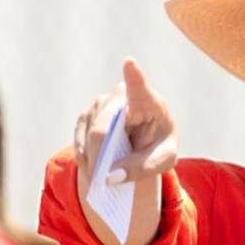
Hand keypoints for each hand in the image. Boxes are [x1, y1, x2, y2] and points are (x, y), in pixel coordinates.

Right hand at [74, 58, 177, 244]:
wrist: (147, 141)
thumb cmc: (160, 145)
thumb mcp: (164, 160)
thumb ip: (143, 168)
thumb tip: (110, 176)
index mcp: (148, 100)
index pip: (139, 86)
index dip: (133, 75)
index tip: (130, 63)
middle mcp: (121, 95)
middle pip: (102, 130)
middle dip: (101, 158)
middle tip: (104, 180)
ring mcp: (101, 104)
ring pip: (88, 137)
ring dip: (95, 162)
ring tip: (107, 175)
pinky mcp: (86, 115)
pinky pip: (80, 142)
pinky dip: (86, 160)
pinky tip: (95, 169)